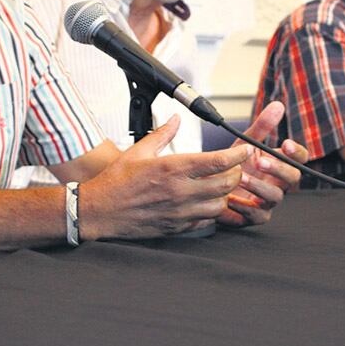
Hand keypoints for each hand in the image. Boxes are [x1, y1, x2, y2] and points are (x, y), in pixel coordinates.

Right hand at [81, 115, 248, 239]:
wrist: (100, 211)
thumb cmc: (116, 181)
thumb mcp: (138, 150)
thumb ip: (162, 134)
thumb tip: (175, 119)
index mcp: (172, 168)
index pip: (218, 161)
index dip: (237, 155)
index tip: (244, 150)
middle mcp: (180, 191)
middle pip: (227, 183)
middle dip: (237, 173)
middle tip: (235, 167)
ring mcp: (180, 211)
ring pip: (220, 204)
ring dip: (226, 194)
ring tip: (221, 185)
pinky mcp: (177, 226)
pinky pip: (206, 220)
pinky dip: (211, 211)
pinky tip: (205, 202)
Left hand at [217, 102, 308, 227]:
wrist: (211, 186)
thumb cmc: (233, 164)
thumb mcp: (245, 143)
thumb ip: (262, 127)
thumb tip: (278, 105)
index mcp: (279, 163)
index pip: (299, 158)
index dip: (296, 152)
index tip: (286, 144)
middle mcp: (277, 183)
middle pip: (293, 177)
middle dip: (278, 168)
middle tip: (260, 161)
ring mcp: (268, 201)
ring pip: (275, 196)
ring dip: (259, 186)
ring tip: (241, 177)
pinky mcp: (255, 217)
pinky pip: (257, 216)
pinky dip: (246, 208)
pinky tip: (232, 199)